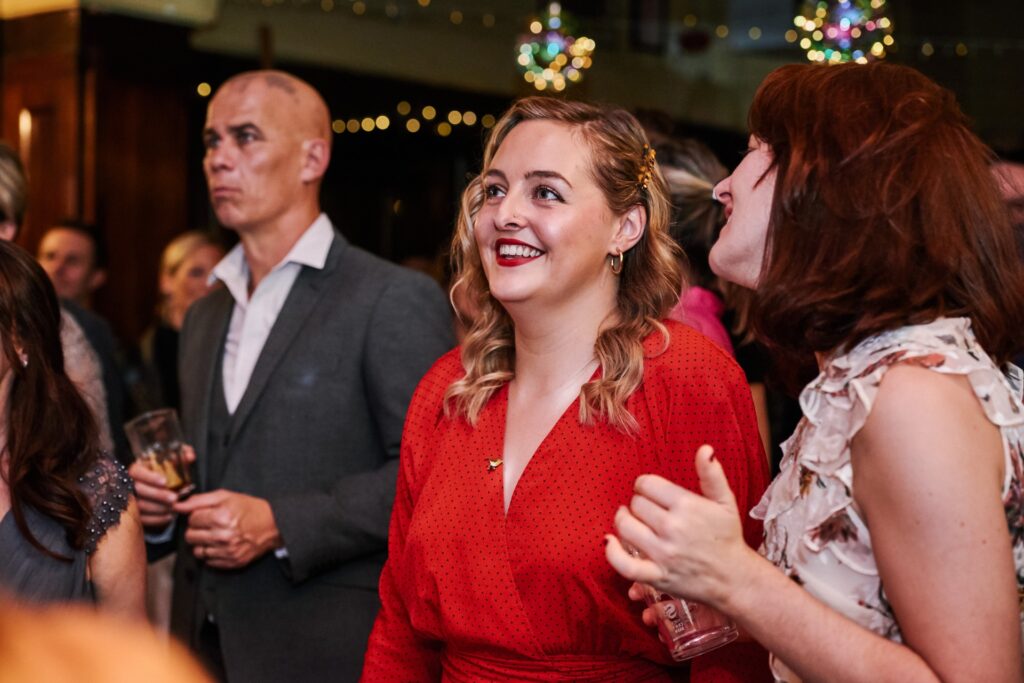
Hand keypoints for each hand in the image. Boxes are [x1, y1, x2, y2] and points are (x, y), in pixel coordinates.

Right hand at [127, 444, 195, 527]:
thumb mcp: (175, 460)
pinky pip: (142, 520)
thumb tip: (190, 457)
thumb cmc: (168, 471)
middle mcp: (130, 484)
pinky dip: (156, 519)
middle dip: (157, 495)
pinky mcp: (134, 515)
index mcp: (137, 469)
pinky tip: (169, 516)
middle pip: (138, 490)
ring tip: (174, 508)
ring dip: (158, 508)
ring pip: (139, 506)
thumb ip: (183, 454)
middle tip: (174, 498)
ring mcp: (130, 500)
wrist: (164, 489)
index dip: (149, 477)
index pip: (136, 471)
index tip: (164, 481)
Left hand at [174, 489, 281, 569]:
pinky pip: (208, 561)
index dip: (197, 515)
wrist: (273, 525)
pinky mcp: (231, 562)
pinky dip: (211, 553)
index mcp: (221, 517)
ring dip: (202, 543)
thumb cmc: (250, 509)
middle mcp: (223, 536)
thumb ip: (199, 500)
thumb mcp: (226, 497)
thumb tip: (178, 505)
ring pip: (197, 551)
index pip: (191, 519)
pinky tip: (221, 544)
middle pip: (190, 536)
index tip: (206, 514)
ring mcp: (227, 551)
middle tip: (210, 524)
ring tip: (215, 535)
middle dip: (197, 529)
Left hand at [605, 445, 754, 609]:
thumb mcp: (725, 501)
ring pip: (626, 528)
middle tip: (647, 510)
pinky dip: (612, 553)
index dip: (645, 485)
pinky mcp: (657, 575)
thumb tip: (704, 449)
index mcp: (687, 505)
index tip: (649, 491)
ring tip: (631, 521)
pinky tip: (609, 541)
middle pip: (635, 505)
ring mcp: (663, 553)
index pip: (647, 484)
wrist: (733, 578)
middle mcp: (672, 528)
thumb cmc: (727, 536)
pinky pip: (625, 565)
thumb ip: (712, 474)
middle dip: (638, 504)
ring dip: (624, 522)